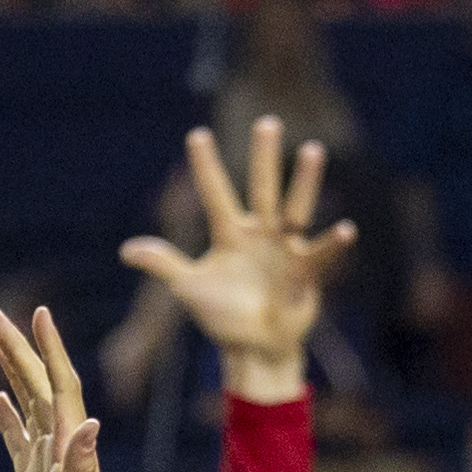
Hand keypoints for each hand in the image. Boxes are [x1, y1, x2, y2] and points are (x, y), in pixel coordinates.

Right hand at [0, 305, 123, 471]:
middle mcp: (60, 448)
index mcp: (70, 446)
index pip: (60, 386)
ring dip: (14, 372)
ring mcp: (46, 464)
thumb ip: (81, 467)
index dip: (49, 350)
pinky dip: (8, 416)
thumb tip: (89, 424)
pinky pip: (18, 440)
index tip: (38, 314)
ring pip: (27, 405)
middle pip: (38, 387)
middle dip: (18, 350)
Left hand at [117, 120, 356, 405]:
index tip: (197, 135)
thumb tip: (125, 251)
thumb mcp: (190, 288)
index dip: (206, 167)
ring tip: (312, 150)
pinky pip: (322, 254)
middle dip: (263, 157)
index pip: (215, 194)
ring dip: (303, 182)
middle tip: (267, 122)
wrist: (256, 349)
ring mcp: (286, 249)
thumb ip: (165, 264)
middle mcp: (259, 234)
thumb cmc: (224, 317)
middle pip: (261, 188)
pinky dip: (333, 244)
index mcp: (229, 235)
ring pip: (295, 208)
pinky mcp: (307, 272)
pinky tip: (346, 230)